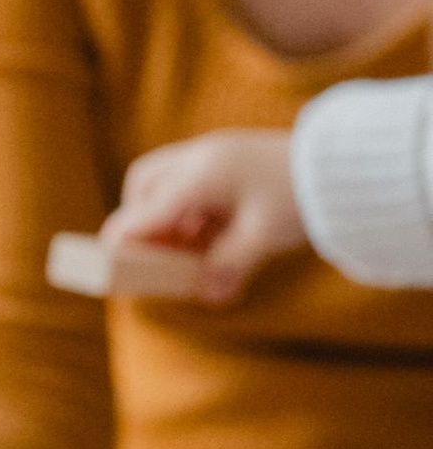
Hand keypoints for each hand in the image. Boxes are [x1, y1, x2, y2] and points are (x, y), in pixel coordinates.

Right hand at [105, 128, 305, 302]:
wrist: (343, 165)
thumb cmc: (300, 198)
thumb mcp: (262, 238)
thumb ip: (227, 266)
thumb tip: (206, 293)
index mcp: (199, 177)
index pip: (143, 212)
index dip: (121, 240)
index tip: (105, 262)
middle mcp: (199, 159)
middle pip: (144, 184)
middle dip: (140, 218)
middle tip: (153, 253)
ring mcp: (215, 155)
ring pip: (167, 181)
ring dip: (169, 215)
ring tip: (191, 249)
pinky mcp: (232, 158)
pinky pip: (194, 182)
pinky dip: (193, 209)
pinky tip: (214, 233)